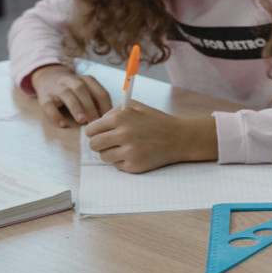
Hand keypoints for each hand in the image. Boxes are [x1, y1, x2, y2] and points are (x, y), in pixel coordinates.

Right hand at [30, 65, 111, 126]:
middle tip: (95, 121)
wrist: (49, 78)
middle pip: (82, 89)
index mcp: (87, 80)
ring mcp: (57, 88)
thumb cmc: (74, 90)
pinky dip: (55, 115)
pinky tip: (62, 124)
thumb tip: (109, 119)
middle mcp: (71, 80)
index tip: (108, 119)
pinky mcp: (44, 97)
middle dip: (90, 105)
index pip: (100, 91)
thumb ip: (97, 101)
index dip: (105, 105)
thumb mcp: (88, 91)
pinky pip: (48, 105)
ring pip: (66, 94)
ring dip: (76, 107)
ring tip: (82, 121)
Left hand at [85, 102, 216, 172]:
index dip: (96, 132)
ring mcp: (128, 151)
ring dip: (111, 153)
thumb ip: (115, 111)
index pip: (91, 130)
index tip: (102, 134)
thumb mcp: (137, 107)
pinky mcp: (134, 165)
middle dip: (100, 144)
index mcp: (120, 118)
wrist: (180, 138)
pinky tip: (136, 154)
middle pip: (94, 145)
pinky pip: (117, 166)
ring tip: (125, 148)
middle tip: (111, 143)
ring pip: (103, 157)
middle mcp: (123, 134)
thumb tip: (97, 123)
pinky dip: (123, 161)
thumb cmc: (157, 122)